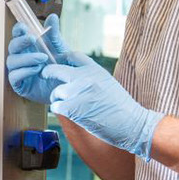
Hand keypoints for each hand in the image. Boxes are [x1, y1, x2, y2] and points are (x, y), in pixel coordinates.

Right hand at [6, 15, 88, 103]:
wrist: (67, 88)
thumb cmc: (61, 67)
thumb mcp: (60, 49)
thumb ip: (54, 34)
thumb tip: (52, 16)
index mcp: (28, 46)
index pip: (17, 35)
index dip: (18, 30)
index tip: (23, 27)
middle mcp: (21, 57)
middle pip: (12, 46)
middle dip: (21, 42)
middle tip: (33, 39)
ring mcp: (18, 71)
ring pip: (11, 61)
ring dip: (26, 58)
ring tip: (43, 59)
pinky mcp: (19, 85)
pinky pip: (14, 76)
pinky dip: (25, 71)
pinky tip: (38, 70)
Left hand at [44, 58, 164, 159]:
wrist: (132, 123)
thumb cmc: (122, 108)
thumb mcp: (107, 83)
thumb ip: (91, 78)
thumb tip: (75, 77)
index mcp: (95, 70)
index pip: (73, 56)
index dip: (63, 59)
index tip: (59, 64)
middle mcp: (85, 77)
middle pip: (56, 70)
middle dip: (49, 73)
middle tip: (46, 75)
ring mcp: (78, 92)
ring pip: (56, 92)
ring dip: (58, 99)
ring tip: (69, 106)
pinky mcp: (73, 108)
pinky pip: (56, 106)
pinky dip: (60, 111)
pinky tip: (70, 114)